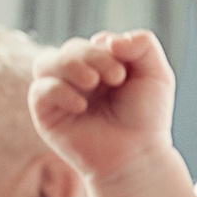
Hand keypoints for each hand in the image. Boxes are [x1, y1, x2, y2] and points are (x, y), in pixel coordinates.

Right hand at [30, 31, 177, 181]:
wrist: (137, 156)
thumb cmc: (147, 118)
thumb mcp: (157, 74)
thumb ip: (143, 44)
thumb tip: (107, 39)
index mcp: (103, 66)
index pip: (95, 42)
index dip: (107, 48)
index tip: (126, 71)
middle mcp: (78, 78)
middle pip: (71, 48)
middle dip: (93, 56)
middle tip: (116, 77)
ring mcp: (60, 95)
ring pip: (45, 62)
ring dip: (69, 65)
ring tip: (92, 82)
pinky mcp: (47, 115)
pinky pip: (39, 91)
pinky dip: (58, 90)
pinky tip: (81, 105)